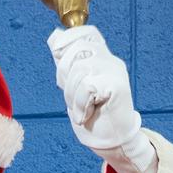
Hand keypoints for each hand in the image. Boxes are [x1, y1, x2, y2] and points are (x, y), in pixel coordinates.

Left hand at [48, 25, 157, 172]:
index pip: (86, 33)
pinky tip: (87, 114)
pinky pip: (87, 87)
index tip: (62, 63)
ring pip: (80, 70)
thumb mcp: (74, 86)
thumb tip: (55, 38)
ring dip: (73, 95)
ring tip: (82, 108)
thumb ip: (67, 64)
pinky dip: (81, 105)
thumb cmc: (93, 115)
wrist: (111, 140)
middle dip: (66, 76)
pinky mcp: (117, 85)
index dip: (69, 42)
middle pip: (76, 50)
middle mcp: (110, 61)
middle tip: (75, 97)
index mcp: (101, 59)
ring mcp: (115, 71)